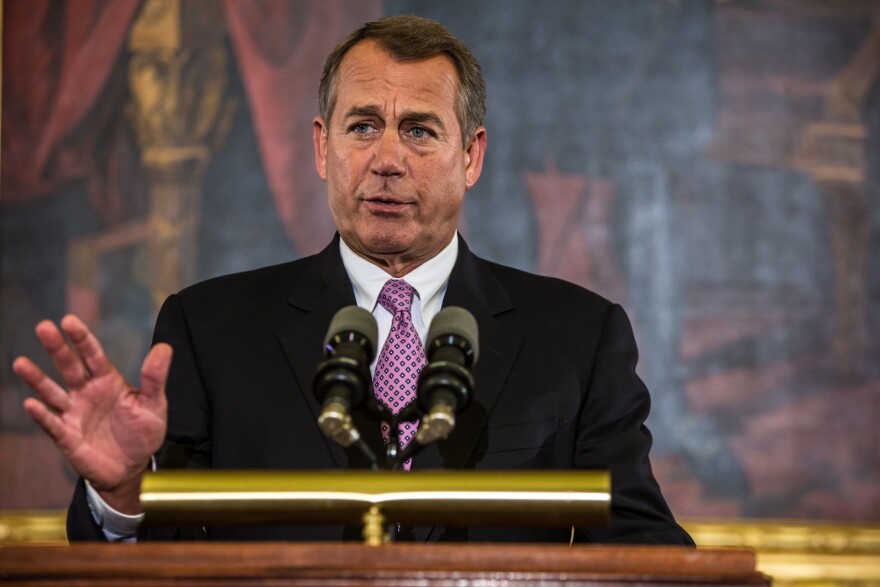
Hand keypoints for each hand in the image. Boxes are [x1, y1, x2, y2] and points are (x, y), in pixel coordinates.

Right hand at [13, 314, 170, 513]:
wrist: (132, 468)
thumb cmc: (142, 432)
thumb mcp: (154, 404)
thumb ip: (155, 378)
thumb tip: (164, 347)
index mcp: (108, 381)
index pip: (93, 355)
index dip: (82, 338)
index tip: (69, 321)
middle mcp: (86, 393)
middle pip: (69, 367)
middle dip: (57, 348)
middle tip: (43, 327)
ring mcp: (73, 413)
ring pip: (52, 392)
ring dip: (37, 378)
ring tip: (20, 363)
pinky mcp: (66, 435)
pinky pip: (51, 422)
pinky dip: (41, 414)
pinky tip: (31, 403)